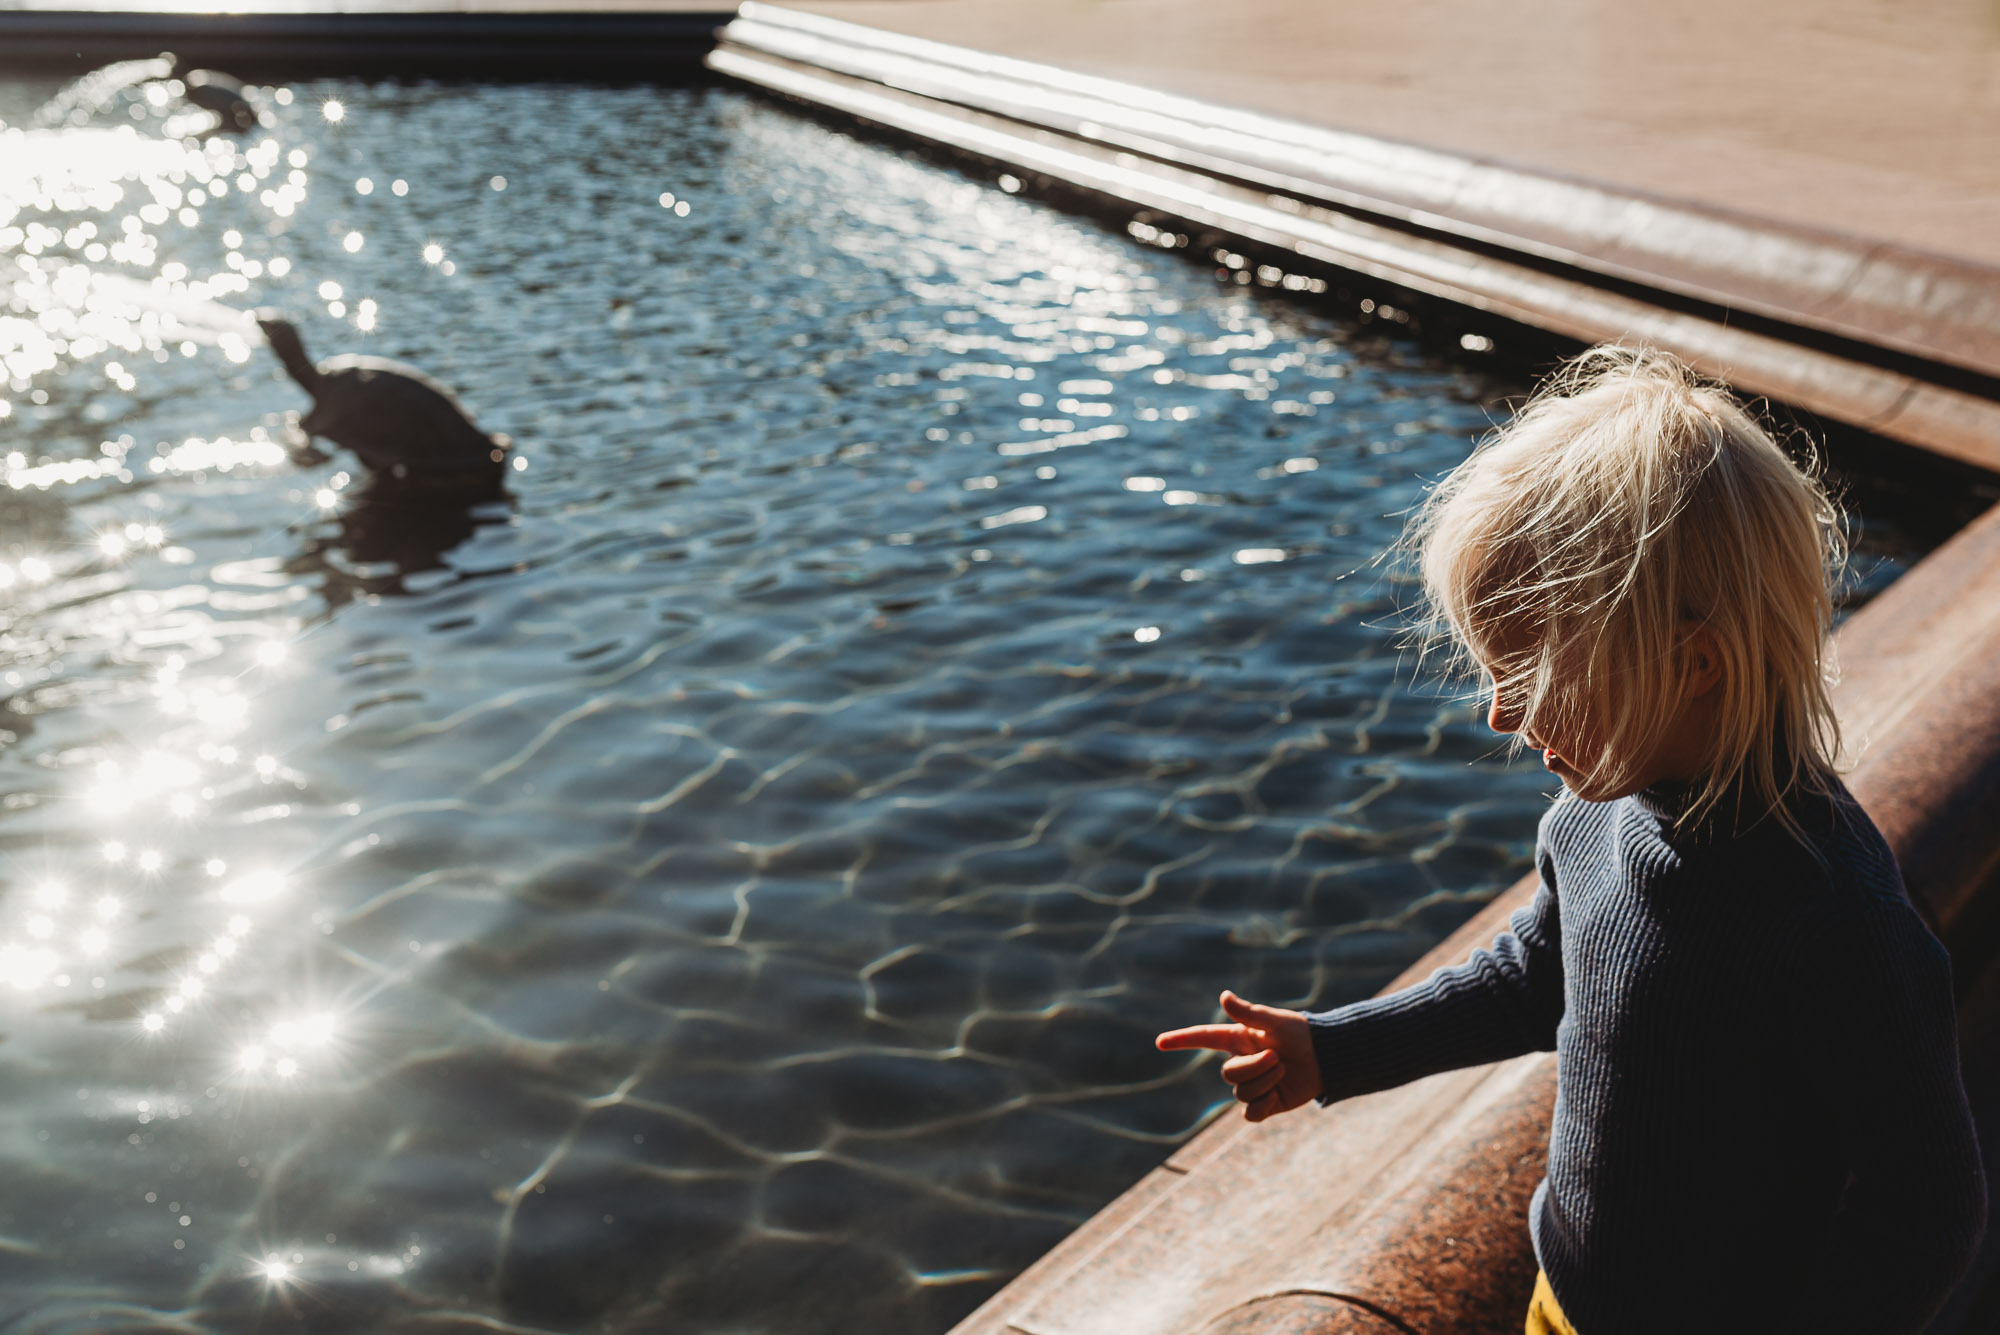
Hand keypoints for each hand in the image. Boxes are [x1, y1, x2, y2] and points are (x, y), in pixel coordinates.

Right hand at [1155, 990, 1322, 1121]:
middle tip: (1278, 1058)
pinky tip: (1276, 1098)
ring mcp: (1252, 1084)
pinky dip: (1263, 1106)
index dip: (1182, 1040)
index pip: (1204, 1039)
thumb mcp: (1275, 1020)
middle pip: (1228, 1074)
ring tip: (1284, 1071)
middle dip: (1255, 1067)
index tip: (1159, 1042)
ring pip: (1241, 1093)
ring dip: (1266, 1083)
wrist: (1326, 1058)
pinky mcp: (1264, 1103)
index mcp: (1238, 1039)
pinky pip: (1250, 1113)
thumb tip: (1223, 997)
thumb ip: (1249, 1012)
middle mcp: (1241, 1061)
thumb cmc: (1301, 1034)